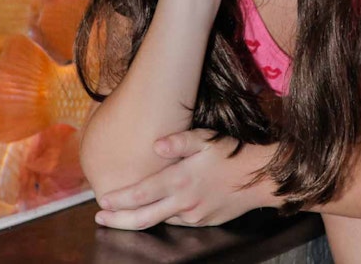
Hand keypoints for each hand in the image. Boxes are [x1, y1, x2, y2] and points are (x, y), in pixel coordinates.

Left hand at [94, 129, 276, 229]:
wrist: (261, 177)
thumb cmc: (232, 153)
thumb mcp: (206, 139)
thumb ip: (179, 140)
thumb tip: (156, 143)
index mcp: (180, 180)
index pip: (140, 195)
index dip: (119, 201)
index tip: (102, 202)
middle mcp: (184, 202)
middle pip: (143, 218)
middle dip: (118, 221)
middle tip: (99, 219)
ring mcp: (194, 215)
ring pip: (160, 221)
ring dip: (139, 220)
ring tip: (123, 214)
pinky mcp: (204, 222)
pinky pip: (178, 221)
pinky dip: (163, 217)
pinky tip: (158, 210)